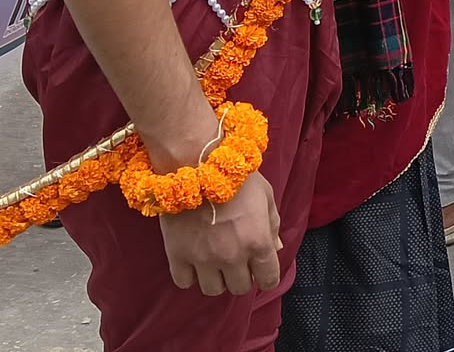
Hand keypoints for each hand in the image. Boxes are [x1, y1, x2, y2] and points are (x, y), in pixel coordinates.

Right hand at [160, 170, 280, 295]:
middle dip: (241, 275)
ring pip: (213, 290)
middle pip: (239, 288)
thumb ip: (272, 224)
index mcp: (258, 242)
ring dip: (217, 277)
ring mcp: (203, 259)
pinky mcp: (177, 255)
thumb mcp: (266, 195)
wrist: (197, 163)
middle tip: (236, 260)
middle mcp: (232, 256)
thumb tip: (276, 248)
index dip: (266, 275)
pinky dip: (190, 275)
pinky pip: (184, 282)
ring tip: (215, 259)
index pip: (268, 279)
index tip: (260, 268)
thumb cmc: (236, 176)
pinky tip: (194, 259)